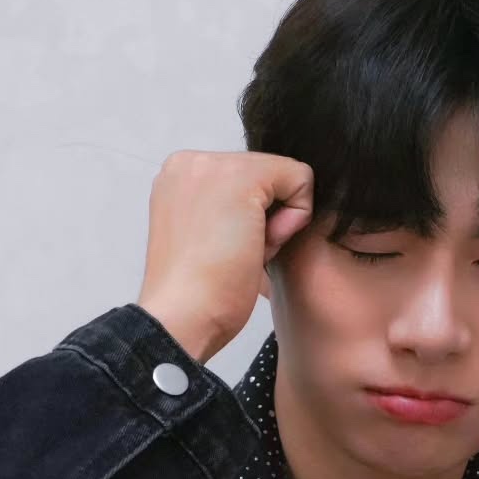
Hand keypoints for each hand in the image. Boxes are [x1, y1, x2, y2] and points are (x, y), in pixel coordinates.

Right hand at [135, 149, 314, 360]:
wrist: (183, 316)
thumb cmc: (197, 295)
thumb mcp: (207, 238)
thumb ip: (228, 211)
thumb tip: (272, 207)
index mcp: (178, 177)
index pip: (243, 180)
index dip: (250, 220)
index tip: (227, 250)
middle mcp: (190, 161)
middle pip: (264, 176)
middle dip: (264, 218)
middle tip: (236, 255)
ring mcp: (213, 164)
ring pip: (283, 176)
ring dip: (276, 221)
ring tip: (243, 252)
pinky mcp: (243, 176)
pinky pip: (300, 178)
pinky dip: (298, 216)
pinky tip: (264, 245)